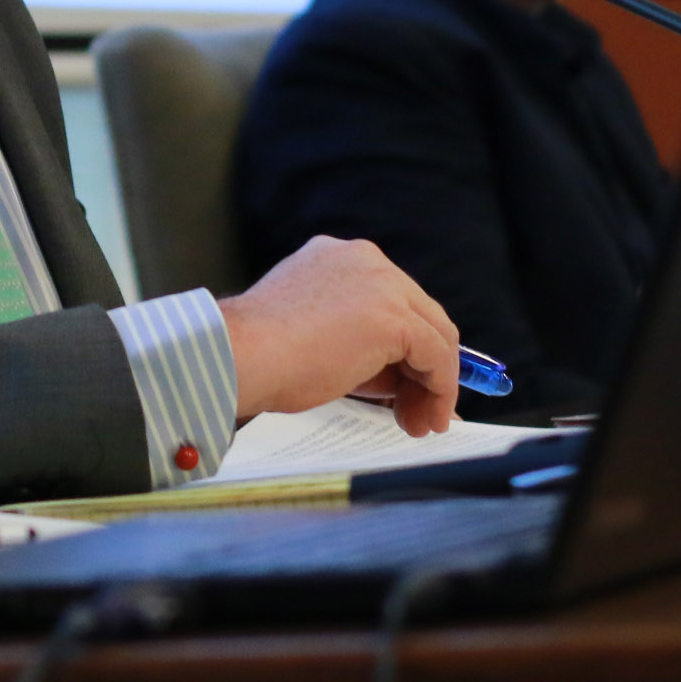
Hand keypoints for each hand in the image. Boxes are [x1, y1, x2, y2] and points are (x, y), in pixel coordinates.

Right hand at [219, 236, 460, 436]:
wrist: (240, 357)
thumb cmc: (261, 355)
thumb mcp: (317, 337)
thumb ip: (358, 345)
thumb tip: (398, 382)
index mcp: (339, 258)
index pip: (392, 301)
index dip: (405, 348)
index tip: (405, 387)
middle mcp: (366, 259)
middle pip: (420, 314)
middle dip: (424, 368)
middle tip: (418, 411)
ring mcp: (383, 285)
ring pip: (434, 333)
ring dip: (435, 383)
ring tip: (421, 423)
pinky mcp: (394, 318)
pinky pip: (437, 356)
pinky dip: (440, 389)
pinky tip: (429, 417)